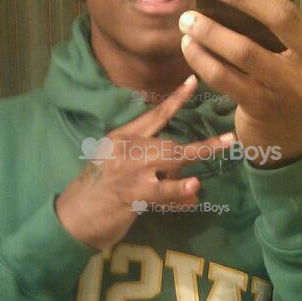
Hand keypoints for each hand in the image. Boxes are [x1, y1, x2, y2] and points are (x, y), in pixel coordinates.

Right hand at [55, 76, 233, 249]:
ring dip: (199, 154)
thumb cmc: (97, 195)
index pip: (154, 116)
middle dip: (202, 143)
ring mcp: (127, 171)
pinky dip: (178, 189)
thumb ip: (155, 174)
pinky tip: (194, 188)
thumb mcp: (122, 173)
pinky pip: (160, 190)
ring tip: (223, 147)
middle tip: (229, 139)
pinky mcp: (129, 194)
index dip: (176, 99)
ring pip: (170, 159)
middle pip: (170, 141)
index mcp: (121, 138)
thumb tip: (191, 184)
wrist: (71, 219)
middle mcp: (125, 149)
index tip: (193, 81)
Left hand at [179, 0, 301, 167]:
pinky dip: (202, 60)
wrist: (294, 142)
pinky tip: (188, 46)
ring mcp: (291, 88)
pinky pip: (225, 78)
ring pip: (245, 50)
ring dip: (210, 31)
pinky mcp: (263, 107)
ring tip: (187, 18)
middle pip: (282, 15)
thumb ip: (293, 26)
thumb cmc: (296, 87)